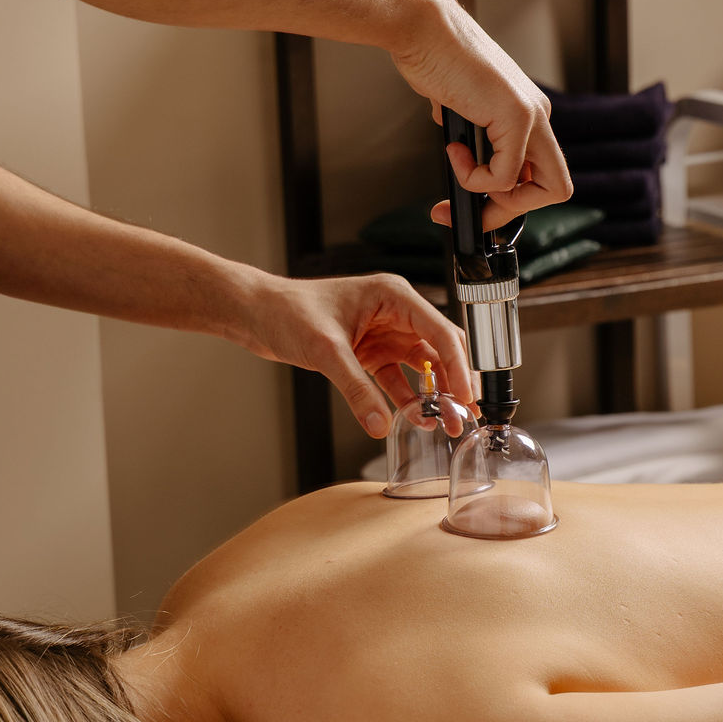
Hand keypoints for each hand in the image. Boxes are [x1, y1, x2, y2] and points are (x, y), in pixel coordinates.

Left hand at [236, 272, 472, 436]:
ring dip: (434, 396)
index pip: (439, 331)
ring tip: (447, 424)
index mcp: (393, 296)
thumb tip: (381, 425)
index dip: (458, 365)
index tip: (466, 396)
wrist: (256, 314)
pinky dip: (407, 399)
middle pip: (439, 351)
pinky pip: (397, 380)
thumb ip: (357, 389)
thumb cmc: (287, 310)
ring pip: (422, 369)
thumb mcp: (326, 351)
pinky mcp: (369, 354)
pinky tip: (415, 419)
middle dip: (454, 384)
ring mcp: (384, 334)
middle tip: (464, 417)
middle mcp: (395, 314)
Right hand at [390, 0, 572, 230]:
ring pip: (536, 191)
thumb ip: (472, 135)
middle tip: (472, 211)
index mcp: (528, 112)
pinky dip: (473, 177)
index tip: (475, 204)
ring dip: (490, 198)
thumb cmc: (434, 59)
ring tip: (459, 165)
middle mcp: (538, 114)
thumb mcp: (460, 108)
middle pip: (554, 189)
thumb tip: (464, 156)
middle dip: (509, 212)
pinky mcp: (517, 117)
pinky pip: (502, 178)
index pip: (538, 174)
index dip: (509, 199)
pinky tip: (455, 149)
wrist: (421, 28)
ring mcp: (532, 116)